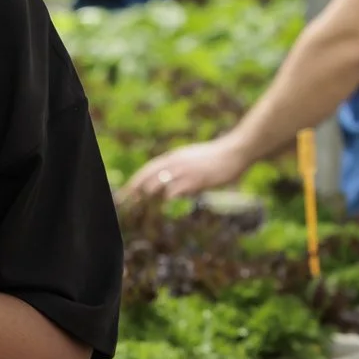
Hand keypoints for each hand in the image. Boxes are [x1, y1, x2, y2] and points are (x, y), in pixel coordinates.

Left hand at [120, 138, 249, 203]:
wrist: (236, 150)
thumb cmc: (217, 158)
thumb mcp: (194, 161)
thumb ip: (181, 171)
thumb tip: (171, 189)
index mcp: (174, 157)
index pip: (147, 170)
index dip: (134, 182)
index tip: (123, 195)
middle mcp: (176, 162)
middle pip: (147, 176)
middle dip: (133, 191)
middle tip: (122, 204)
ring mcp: (185, 170)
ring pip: (157, 183)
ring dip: (149, 196)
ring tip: (143, 208)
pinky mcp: (195, 179)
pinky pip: (174, 191)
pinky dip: (168, 198)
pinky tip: (168, 203)